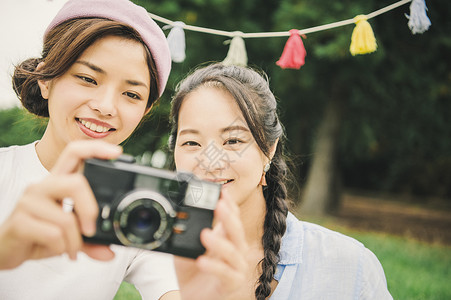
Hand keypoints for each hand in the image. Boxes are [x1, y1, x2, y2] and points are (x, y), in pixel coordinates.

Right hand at [0, 140, 121, 268]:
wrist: (5, 249)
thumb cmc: (39, 235)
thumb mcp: (70, 235)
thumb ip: (91, 242)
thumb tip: (109, 253)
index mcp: (57, 182)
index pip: (74, 153)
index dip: (96, 148)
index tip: (117, 152)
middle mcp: (43, 186)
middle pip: (76, 183)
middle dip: (90, 210)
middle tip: (91, 230)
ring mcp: (30, 202)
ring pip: (66, 218)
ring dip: (75, 241)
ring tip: (71, 249)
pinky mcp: (19, 221)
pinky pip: (53, 235)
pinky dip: (62, 248)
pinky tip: (57, 251)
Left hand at [174, 196, 249, 299]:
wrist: (193, 298)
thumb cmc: (193, 272)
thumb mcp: (186, 249)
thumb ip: (186, 235)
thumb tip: (177, 218)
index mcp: (227, 238)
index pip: (232, 218)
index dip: (229, 204)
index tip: (222, 192)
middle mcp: (236, 250)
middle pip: (237, 230)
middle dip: (228, 217)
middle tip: (219, 204)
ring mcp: (237, 267)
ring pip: (233, 251)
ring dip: (219, 242)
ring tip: (205, 234)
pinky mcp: (232, 283)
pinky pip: (226, 273)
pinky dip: (214, 267)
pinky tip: (202, 261)